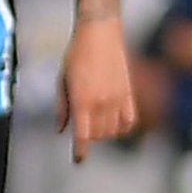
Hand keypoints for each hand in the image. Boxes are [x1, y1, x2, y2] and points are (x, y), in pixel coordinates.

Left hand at [59, 18, 138, 160]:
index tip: (79, 160)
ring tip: (97, 126)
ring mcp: (117, 98)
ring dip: (105, 133)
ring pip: (114, 130)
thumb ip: (62, 107)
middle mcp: (101, 102)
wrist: (99, 32)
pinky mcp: (129, 92)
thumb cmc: (76, 54)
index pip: (83, 136)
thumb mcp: (62, 80)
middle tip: (84, 132)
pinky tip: (115, 124)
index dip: (81, 152)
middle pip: (99, 135)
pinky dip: (123, 127)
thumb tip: (61, 130)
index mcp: (82, 100)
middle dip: (90, 138)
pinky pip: (130, 120)